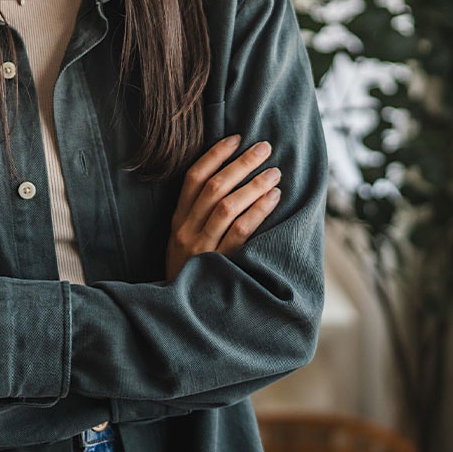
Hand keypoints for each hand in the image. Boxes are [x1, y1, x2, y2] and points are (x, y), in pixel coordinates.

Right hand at [166, 136, 280, 279]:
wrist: (181, 313)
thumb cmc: (190, 271)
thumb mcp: (183, 239)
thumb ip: (198, 214)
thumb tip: (230, 178)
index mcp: (178, 219)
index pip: (193, 177)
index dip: (215, 155)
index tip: (236, 138)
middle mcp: (187, 229)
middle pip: (214, 187)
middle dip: (241, 163)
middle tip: (264, 148)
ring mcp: (202, 247)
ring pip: (228, 206)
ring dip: (253, 184)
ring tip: (274, 172)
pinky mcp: (219, 264)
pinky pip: (240, 232)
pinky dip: (257, 211)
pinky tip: (273, 198)